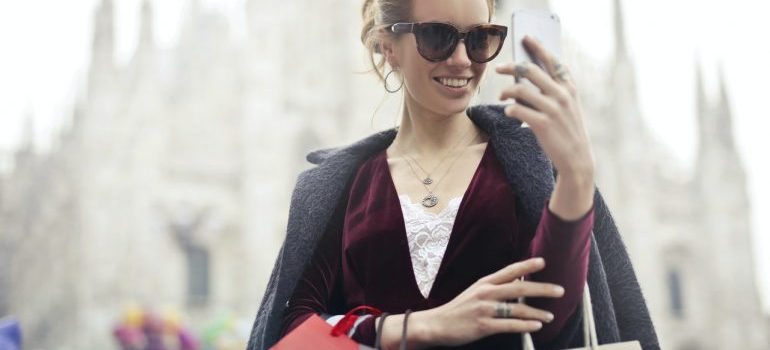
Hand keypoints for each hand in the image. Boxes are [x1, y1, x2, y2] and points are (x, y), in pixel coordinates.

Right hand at [382, 258, 563, 348]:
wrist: (436, 324)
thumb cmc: (458, 310)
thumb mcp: (475, 292)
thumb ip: (494, 288)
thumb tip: (517, 285)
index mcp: (484, 283)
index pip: (510, 271)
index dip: (527, 265)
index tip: (543, 261)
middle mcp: (486, 293)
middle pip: (520, 288)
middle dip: (543, 289)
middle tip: (560, 291)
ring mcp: (485, 309)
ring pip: (518, 308)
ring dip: (537, 312)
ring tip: (550, 316)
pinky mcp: (483, 325)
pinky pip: (509, 325)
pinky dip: (525, 325)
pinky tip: (536, 326)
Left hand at [494, 36, 594, 182]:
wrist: (576, 158)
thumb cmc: (567, 130)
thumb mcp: (568, 107)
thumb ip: (553, 90)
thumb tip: (525, 77)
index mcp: (569, 88)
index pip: (553, 61)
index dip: (539, 47)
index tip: (526, 38)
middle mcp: (562, 95)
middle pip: (530, 71)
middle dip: (511, 66)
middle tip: (498, 67)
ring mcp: (553, 109)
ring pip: (520, 90)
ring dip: (506, 91)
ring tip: (502, 96)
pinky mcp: (543, 124)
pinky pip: (518, 110)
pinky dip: (510, 109)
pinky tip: (509, 111)